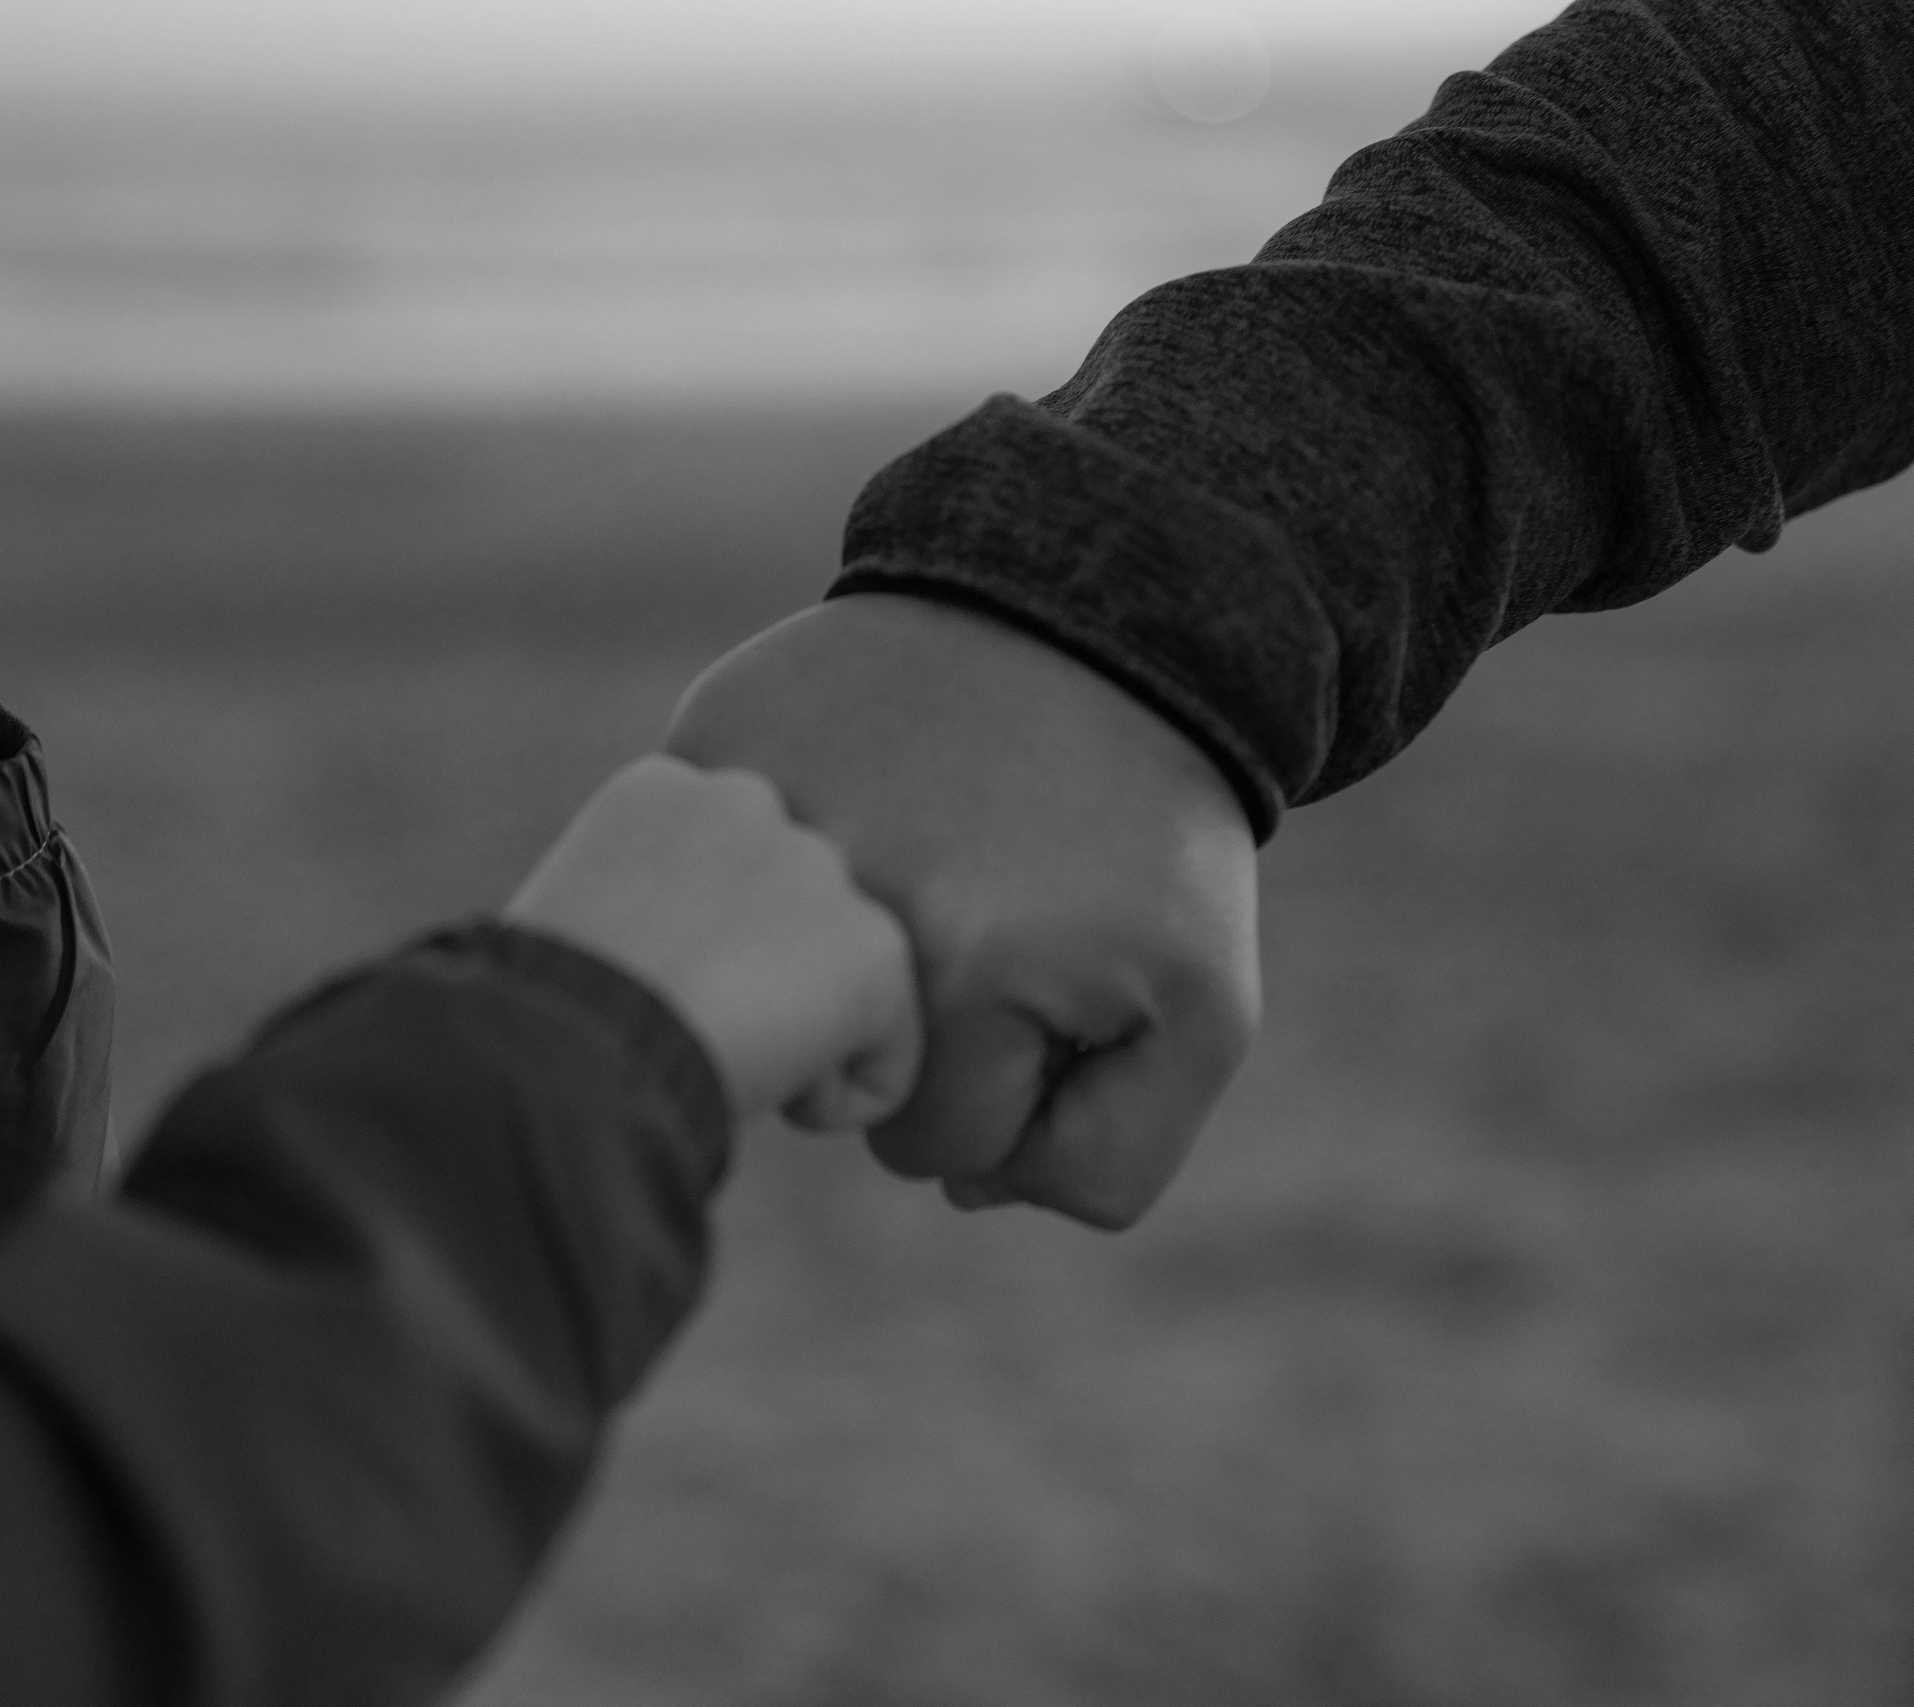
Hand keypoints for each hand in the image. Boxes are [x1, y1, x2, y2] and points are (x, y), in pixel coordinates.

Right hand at [506, 755, 921, 1129]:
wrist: (571, 1048)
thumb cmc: (539, 1023)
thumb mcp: (580, 927)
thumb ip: (654, 907)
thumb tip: (688, 963)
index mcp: (666, 789)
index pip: (728, 881)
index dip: (695, 962)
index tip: (643, 998)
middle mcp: (753, 801)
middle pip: (792, 929)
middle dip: (757, 988)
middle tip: (678, 1029)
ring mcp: (820, 867)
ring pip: (836, 993)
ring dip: (787, 1041)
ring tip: (704, 1051)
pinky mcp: (875, 945)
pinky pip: (884, 1061)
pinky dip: (828, 1103)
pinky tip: (754, 1085)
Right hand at [666, 595, 1259, 1228]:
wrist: (1106, 608)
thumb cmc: (1153, 833)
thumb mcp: (1201, 1014)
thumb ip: (1107, 1158)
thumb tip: (960, 1190)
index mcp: (959, 970)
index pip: (934, 1148)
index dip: (1011, 1083)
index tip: (1052, 972)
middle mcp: (836, 896)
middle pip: (840, 1083)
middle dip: (921, 1031)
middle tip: (989, 907)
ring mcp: (758, 804)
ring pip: (767, 987)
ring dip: (840, 952)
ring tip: (925, 850)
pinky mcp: (712, 736)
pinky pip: (716, 872)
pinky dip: (783, 856)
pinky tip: (863, 789)